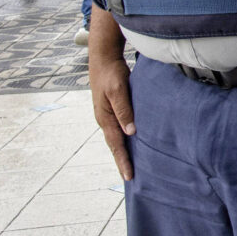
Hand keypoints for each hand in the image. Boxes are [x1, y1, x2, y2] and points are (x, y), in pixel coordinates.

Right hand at [89, 53, 134, 179]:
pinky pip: (119, 128)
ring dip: (123, 151)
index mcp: (105, 118)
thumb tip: (131, 132)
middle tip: (131, 178)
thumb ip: (124, 110)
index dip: (123, 161)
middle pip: (115, 145)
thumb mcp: (118, 90)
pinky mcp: (113, 108)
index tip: (129, 176)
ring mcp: (107, 114)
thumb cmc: (111, 72)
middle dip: (122, 161)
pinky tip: (132, 140)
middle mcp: (105, 119)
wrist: (103, 57)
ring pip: (117, 137)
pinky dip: (125, 138)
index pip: (116, 145)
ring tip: (132, 164)